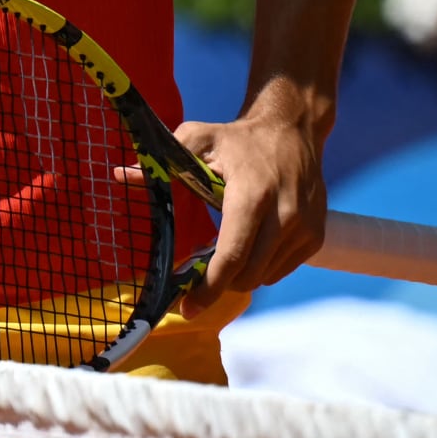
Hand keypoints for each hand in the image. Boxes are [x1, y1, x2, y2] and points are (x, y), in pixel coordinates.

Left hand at [174, 105, 327, 311]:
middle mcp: (285, 216)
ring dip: (239, 275)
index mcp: (252, 195)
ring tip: (221, 253)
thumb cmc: (237, 137)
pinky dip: (259, 267)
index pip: (231, 255)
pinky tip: (246, 245)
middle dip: (218, 285)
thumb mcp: (197, 138)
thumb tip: (121, 174)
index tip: (186, 308)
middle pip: (247, 275)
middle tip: (193, 277)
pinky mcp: (316, 237)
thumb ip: (162, 161)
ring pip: (264, 276)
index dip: (207, 287)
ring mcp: (305, 229)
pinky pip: (280, 270)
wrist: (293, 129)